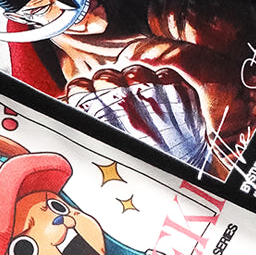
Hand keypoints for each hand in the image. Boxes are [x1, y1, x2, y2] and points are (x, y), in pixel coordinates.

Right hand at [65, 64, 211, 170]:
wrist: (180, 186)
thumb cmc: (139, 176)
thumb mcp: (99, 154)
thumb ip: (84, 126)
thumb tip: (75, 108)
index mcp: (95, 115)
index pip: (79, 84)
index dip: (86, 93)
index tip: (92, 101)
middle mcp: (121, 101)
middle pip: (105, 74)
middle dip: (109, 87)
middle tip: (117, 105)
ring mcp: (152, 94)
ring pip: (133, 69)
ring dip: (134, 82)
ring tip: (139, 105)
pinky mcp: (179, 93)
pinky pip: (164, 72)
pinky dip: (162, 84)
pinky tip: (160, 102)